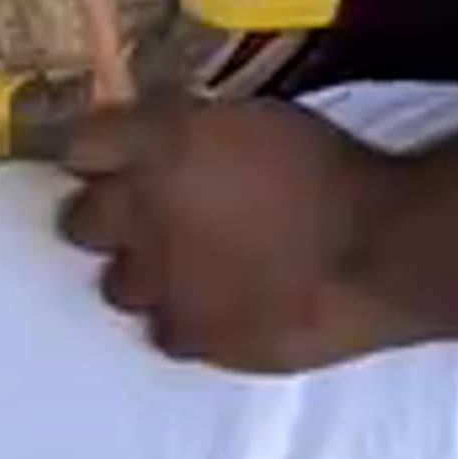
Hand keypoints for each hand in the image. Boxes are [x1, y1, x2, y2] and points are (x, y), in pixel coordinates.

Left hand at [55, 95, 409, 373]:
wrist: (379, 248)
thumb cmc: (328, 166)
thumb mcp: (255, 118)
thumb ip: (191, 127)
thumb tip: (158, 129)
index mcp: (159, 147)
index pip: (78, 144)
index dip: (92, 151)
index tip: (109, 156)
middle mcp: (143, 216)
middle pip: (79, 222)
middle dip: (109, 217)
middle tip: (151, 216)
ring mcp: (162, 285)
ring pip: (117, 285)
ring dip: (145, 274)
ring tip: (189, 268)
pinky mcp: (192, 340)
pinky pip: (165, 332)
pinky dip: (185, 319)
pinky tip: (221, 307)